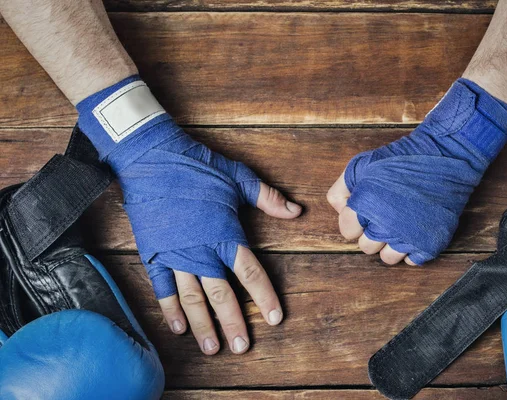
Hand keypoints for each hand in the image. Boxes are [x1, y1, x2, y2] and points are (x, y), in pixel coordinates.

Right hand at [117, 133, 301, 354]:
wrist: (152, 158)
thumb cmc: (198, 167)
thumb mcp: (239, 178)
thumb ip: (268, 198)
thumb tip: (297, 210)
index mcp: (226, 234)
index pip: (251, 273)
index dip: (264, 297)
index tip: (274, 318)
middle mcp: (202, 251)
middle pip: (221, 294)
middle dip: (233, 322)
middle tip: (241, 347)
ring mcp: (176, 255)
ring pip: (192, 297)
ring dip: (203, 324)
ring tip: (212, 347)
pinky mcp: (154, 253)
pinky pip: (162, 287)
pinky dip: (169, 308)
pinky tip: (178, 328)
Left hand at [327, 79, 506, 265]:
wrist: (445, 155)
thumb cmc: (401, 159)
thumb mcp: (361, 165)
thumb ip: (341, 189)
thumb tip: (339, 211)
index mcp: (365, 206)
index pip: (347, 231)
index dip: (354, 221)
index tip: (365, 211)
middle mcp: (385, 226)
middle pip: (366, 247)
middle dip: (371, 233)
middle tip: (383, 216)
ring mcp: (409, 237)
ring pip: (388, 257)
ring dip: (390, 244)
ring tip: (398, 225)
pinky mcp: (431, 242)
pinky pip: (412, 261)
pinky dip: (411, 249)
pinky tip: (413, 231)